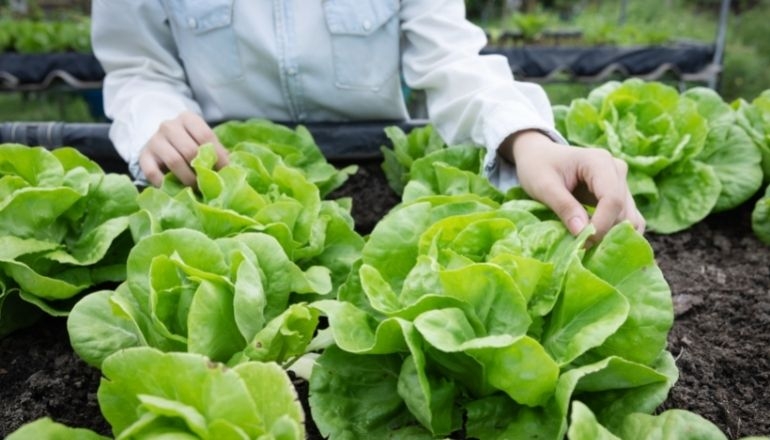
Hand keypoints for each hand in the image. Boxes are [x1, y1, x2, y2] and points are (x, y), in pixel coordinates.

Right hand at [139, 111, 228, 185]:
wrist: (161, 140)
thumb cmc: (189, 142)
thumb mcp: (202, 140)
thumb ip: (215, 151)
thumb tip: (229, 171)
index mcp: (188, 118)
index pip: (205, 135)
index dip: (217, 156)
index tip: (225, 171)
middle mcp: (169, 126)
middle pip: (190, 150)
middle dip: (202, 170)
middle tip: (209, 183)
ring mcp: (154, 140)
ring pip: (174, 161)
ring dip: (188, 178)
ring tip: (196, 188)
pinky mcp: (143, 156)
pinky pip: (153, 173)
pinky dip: (166, 184)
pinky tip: (176, 189)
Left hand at [501, 130, 644, 241]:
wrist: (540, 156)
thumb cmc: (538, 167)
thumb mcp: (543, 186)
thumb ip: (564, 207)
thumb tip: (583, 233)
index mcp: (599, 162)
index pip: (612, 199)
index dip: (601, 225)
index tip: (582, 242)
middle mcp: (617, 170)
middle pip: (623, 211)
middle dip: (605, 233)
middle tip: (580, 247)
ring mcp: (621, 183)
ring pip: (630, 218)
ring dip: (612, 236)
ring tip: (587, 246)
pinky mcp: (620, 195)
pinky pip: (628, 219)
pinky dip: (615, 233)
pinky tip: (596, 243)